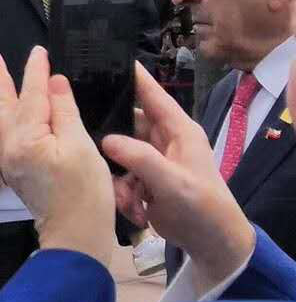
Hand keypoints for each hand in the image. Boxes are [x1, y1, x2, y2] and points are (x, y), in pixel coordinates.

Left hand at [0, 46, 114, 264]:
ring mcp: (8, 160)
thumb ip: (64, 111)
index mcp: (26, 140)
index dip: (36, 71)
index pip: (32, 95)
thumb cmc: (85, 192)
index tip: (39, 51)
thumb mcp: (81, 146)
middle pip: (2, 105)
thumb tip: (53, 82)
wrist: (76, 235)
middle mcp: (9, 148)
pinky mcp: (12, 170)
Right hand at [103, 64, 254, 289]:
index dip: (133, 78)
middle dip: (113, 145)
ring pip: (120, 156)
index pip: (153, 95)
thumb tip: (106, 140)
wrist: (210, 241)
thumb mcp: (171, 181)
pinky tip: (135, 212)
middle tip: (90, 152)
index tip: (106, 60)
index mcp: (178, 130)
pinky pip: (123, 179)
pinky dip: (125, 196)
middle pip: (128, 126)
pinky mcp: (146, 181)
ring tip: (129, 200)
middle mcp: (164, 140)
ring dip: (120, 181)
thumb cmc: (199, 205)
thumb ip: (139, 158)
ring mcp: (154, 161)